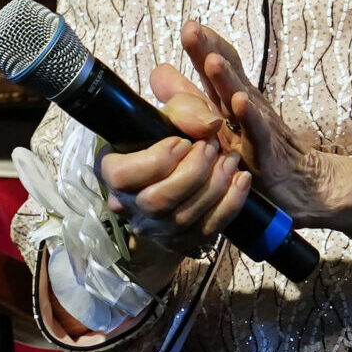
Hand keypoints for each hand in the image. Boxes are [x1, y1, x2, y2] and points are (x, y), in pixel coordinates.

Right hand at [101, 114, 248, 261]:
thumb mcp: (173, 110)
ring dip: (214, 186)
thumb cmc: (169, 132)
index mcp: (110, 171)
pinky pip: (206, 231)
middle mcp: (127, 206)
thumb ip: (188, 111)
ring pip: (183, 218)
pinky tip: (241, 179)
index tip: (182, 141)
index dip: (157, 160)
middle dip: (193, 172)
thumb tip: (211, 126)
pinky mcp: (180, 240)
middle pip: (157, 201)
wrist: (180, 160)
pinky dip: (230, 205)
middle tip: (212, 147)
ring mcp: (152, 228)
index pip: (123, 177)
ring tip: (230, 159)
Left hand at [174, 20, 351, 224]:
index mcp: (231, 98)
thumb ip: (189, 97)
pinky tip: (240, 103)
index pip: (219, 64)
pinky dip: (249, 116)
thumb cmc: (256, 150)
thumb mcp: (218, 123)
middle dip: (209, 50)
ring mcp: (258, 126)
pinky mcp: (267, 151)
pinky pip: (257, 132)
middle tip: (191, 29)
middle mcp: (245, 105)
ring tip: (212, 61)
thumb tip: (157, 72)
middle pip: (227, 73)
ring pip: (241, 98)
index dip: (204, 46)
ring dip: (227, 79)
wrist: (303, 184)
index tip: (189, 26)